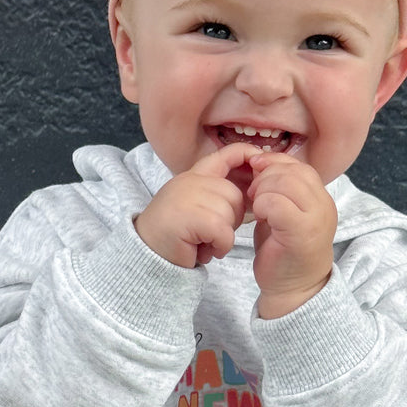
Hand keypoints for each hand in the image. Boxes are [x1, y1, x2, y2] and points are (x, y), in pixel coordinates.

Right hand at [134, 143, 260, 267]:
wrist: (146, 252)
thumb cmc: (175, 233)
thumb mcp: (196, 205)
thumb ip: (216, 194)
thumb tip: (253, 190)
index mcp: (193, 176)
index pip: (225, 155)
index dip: (246, 154)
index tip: (260, 160)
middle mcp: (191, 181)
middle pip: (235, 194)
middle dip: (232, 219)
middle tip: (212, 233)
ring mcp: (189, 196)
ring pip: (231, 214)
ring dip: (224, 236)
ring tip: (204, 242)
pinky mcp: (192, 217)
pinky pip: (224, 232)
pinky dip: (220, 246)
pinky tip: (205, 250)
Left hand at [247, 152, 336, 317]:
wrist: (293, 290)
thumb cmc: (284, 252)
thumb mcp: (284, 214)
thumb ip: (279, 189)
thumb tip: (260, 162)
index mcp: (321, 199)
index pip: (299, 166)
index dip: (274, 163)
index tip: (256, 171)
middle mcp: (324, 206)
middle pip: (293, 171)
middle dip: (266, 177)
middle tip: (254, 195)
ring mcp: (316, 220)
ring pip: (286, 184)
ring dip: (263, 191)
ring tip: (257, 208)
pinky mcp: (302, 233)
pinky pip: (278, 204)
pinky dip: (263, 205)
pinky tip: (259, 218)